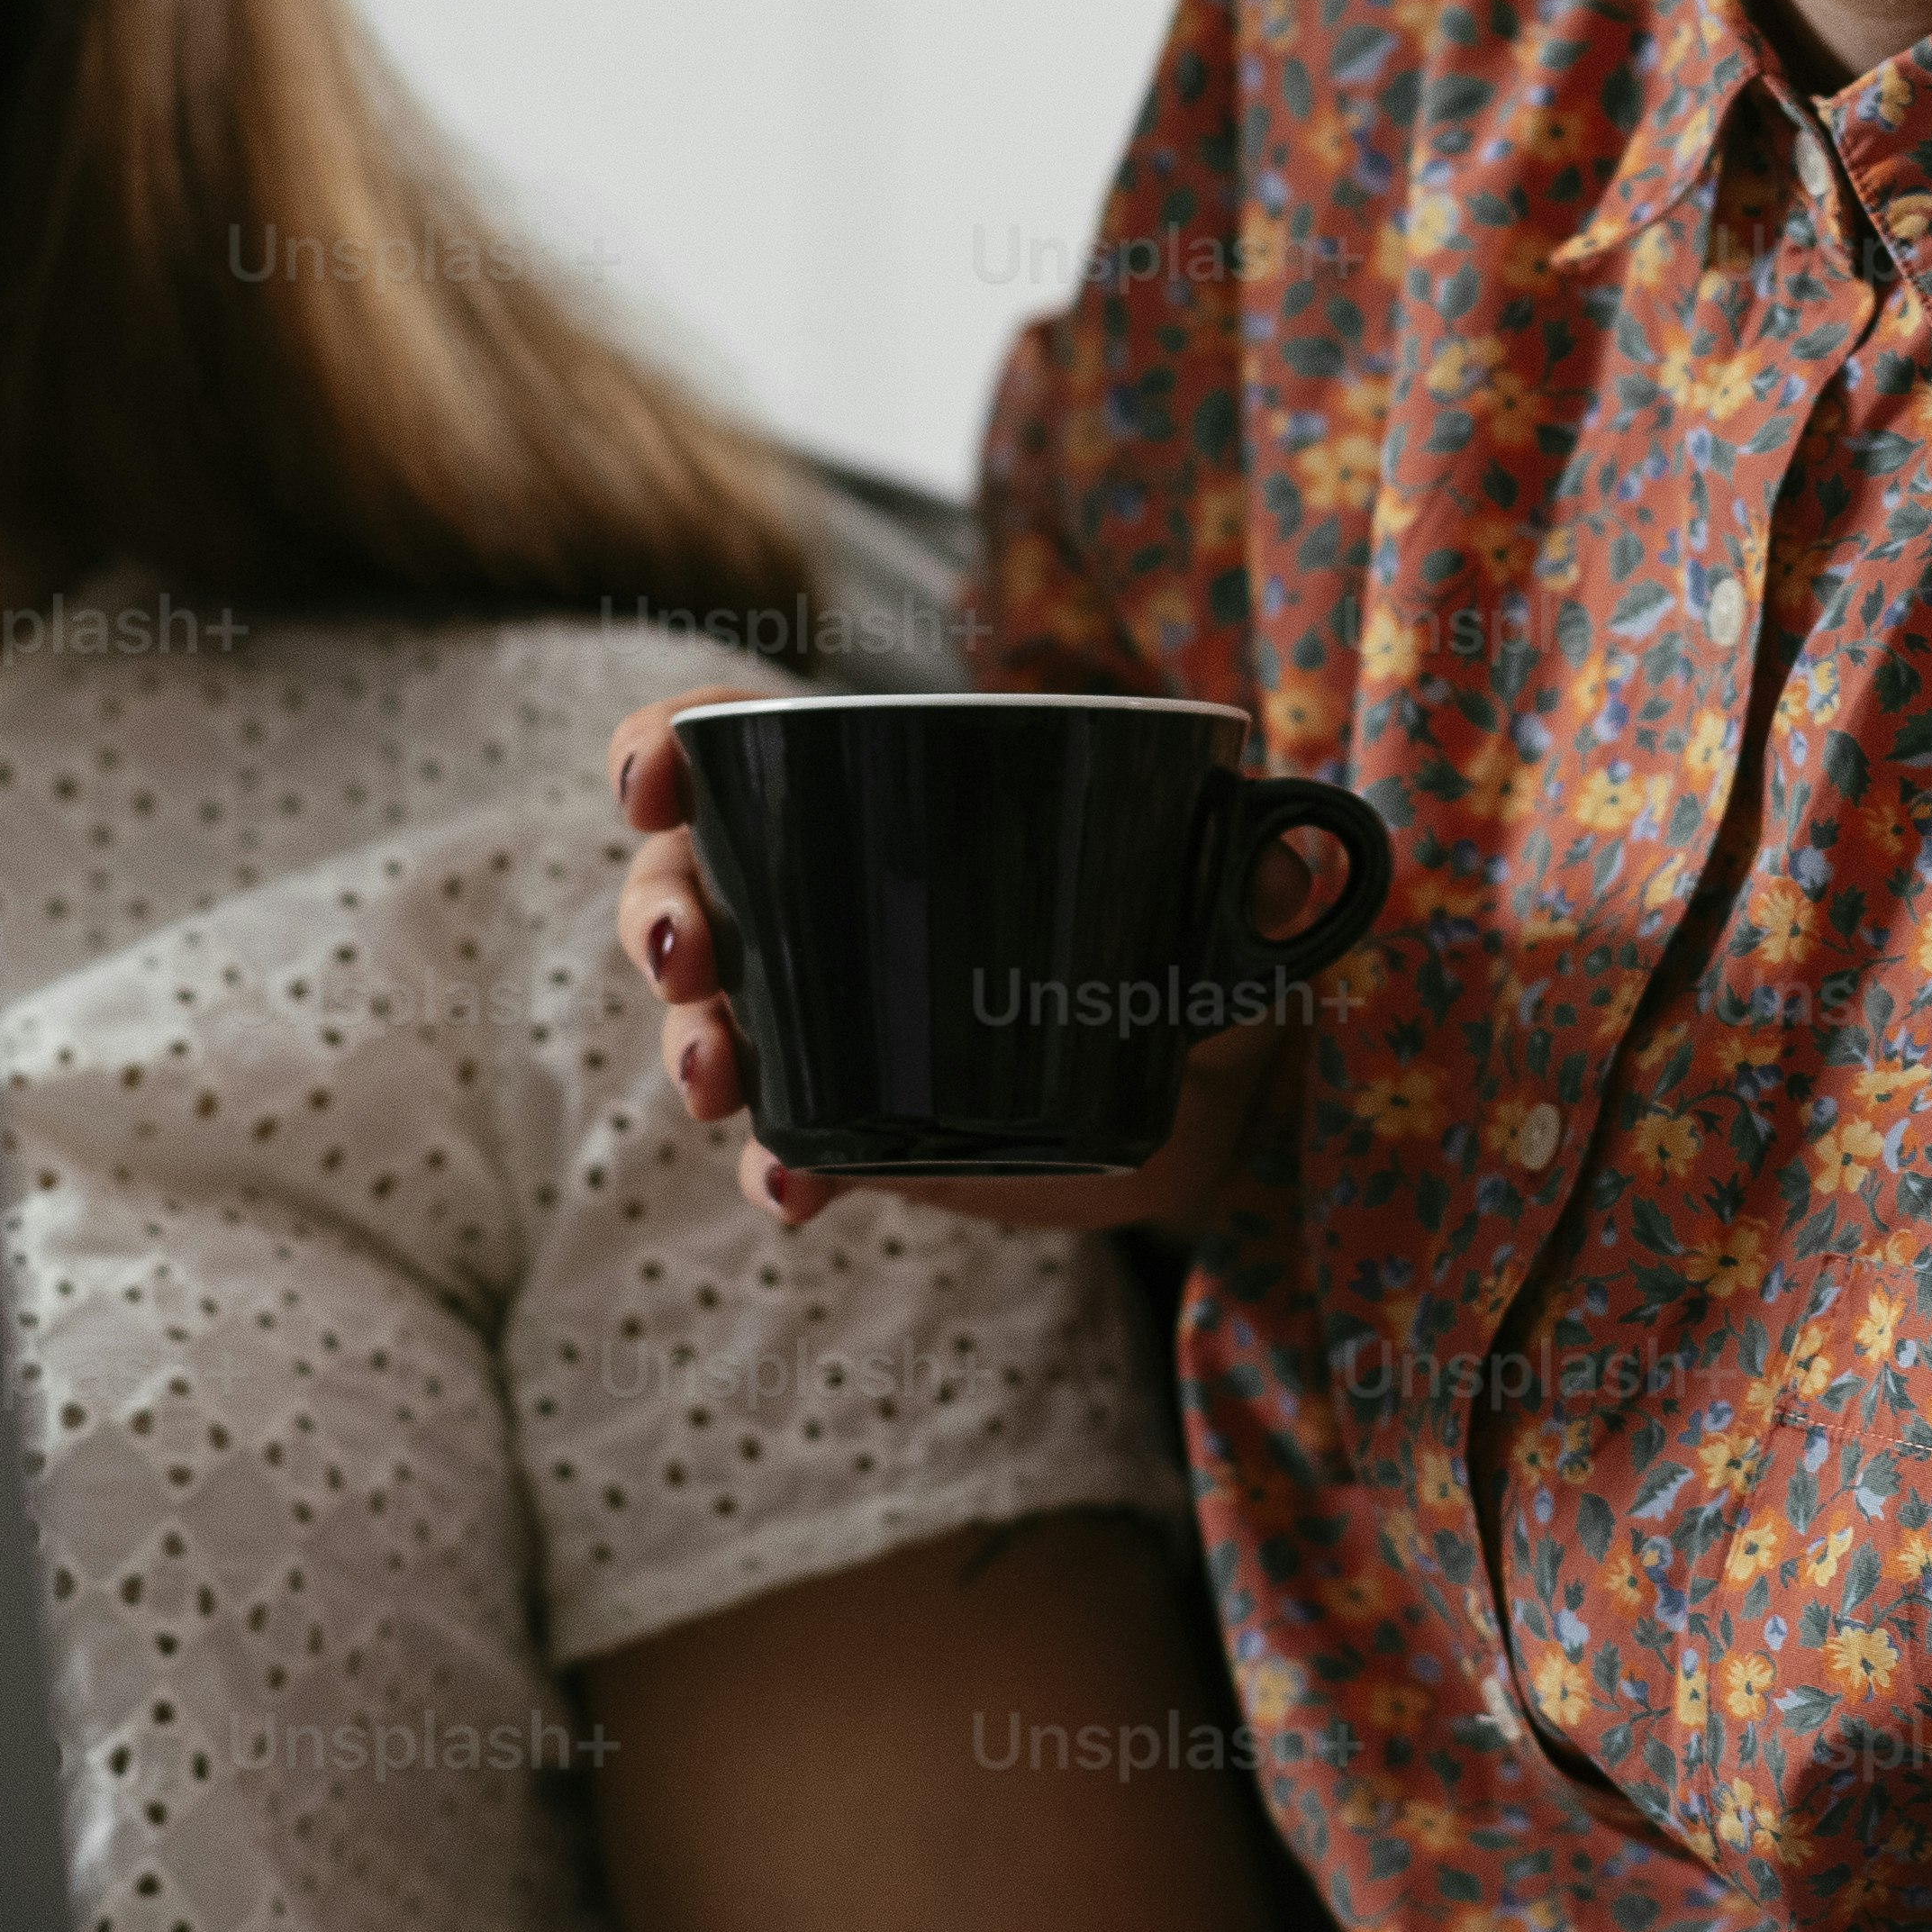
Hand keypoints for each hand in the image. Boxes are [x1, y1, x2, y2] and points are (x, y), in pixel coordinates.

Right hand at [606, 689, 1330, 1244]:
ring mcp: (833, 1022)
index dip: (670, 741)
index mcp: (898, 805)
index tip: (649, 776)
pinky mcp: (858, 1131)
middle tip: (685, 958)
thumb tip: (1283, 868)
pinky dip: (772, 1169)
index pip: (745, 746)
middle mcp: (835, 906)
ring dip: (689, 1040)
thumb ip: (1251, 887)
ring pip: (708, 1015)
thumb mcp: (1224, 905)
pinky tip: (793, 1189)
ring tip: (714, 1077)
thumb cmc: (1197, 949)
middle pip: (687, 882)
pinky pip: (782, 1149)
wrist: (1209, 1099)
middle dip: (658, 911)